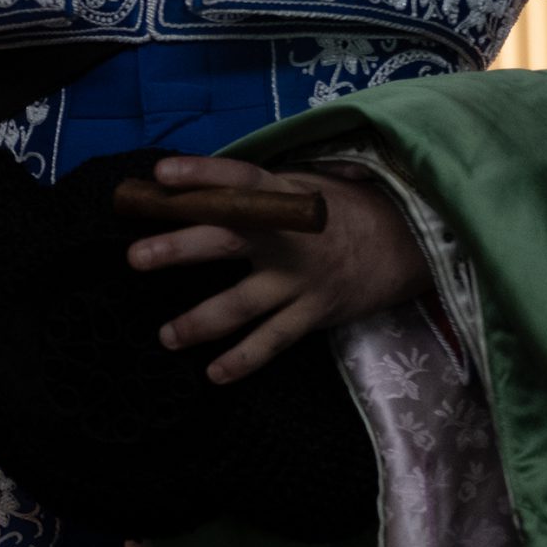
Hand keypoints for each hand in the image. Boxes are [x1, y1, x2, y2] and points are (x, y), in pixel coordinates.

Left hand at [127, 156, 430, 383]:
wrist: (411, 242)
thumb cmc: (344, 209)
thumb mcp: (305, 184)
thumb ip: (257, 189)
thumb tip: (194, 183)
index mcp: (284, 196)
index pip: (238, 178)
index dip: (200, 173)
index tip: (160, 172)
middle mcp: (289, 238)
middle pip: (226, 239)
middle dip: (179, 248)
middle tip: (135, 257)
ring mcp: (302, 280)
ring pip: (242, 302)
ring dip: (200, 320)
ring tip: (165, 336)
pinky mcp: (316, 313)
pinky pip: (274, 340)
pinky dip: (245, 359)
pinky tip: (214, 374)